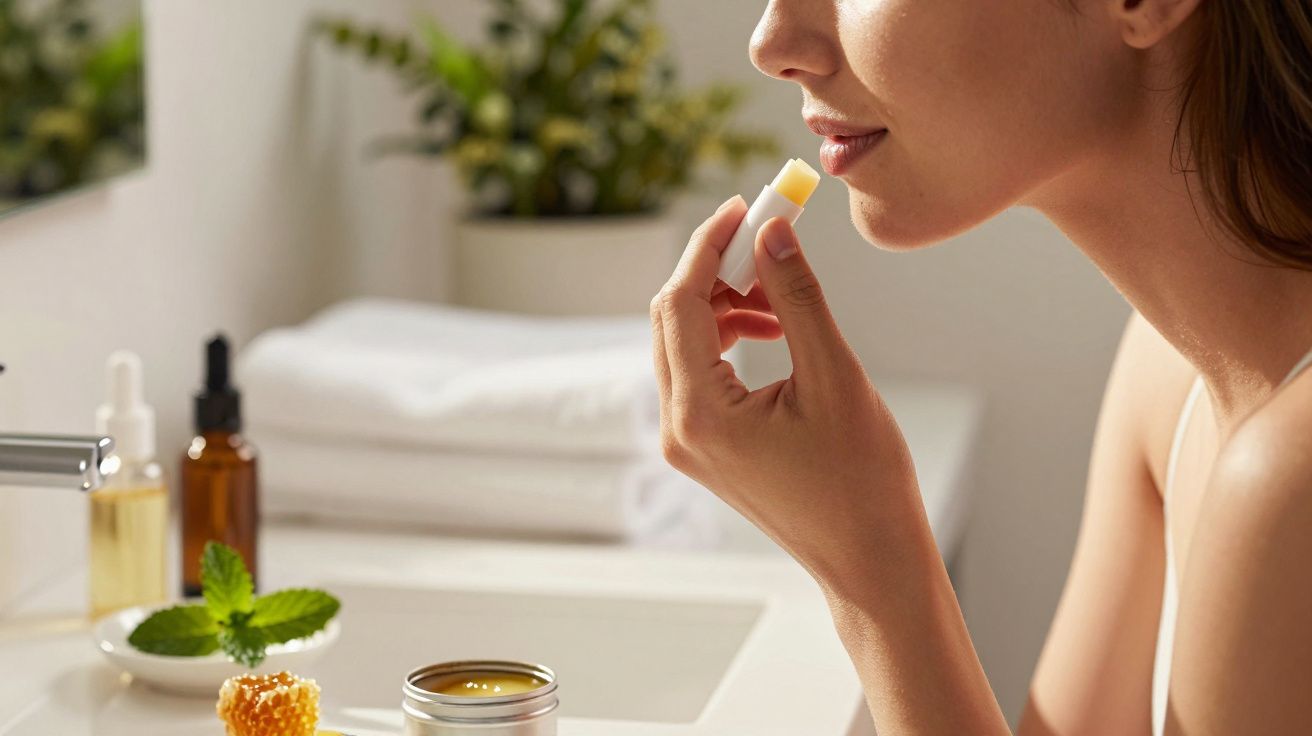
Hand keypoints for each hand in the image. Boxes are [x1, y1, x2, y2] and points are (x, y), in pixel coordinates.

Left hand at [650, 195, 922, 582]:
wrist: (869, 559)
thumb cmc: (862, 481)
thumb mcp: (834, 376)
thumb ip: (795, 297)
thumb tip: (771, 231)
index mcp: (700, 415)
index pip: (680, 304)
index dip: (708, 246)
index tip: (744, 206)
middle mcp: (678, 429)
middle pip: (672, 320)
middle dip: (715, 270)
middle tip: (766, 237)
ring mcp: (687, 443)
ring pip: (684, 344)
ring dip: (724, 304)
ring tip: (779, 292)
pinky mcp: (705, 447)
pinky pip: (699, 373)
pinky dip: (728, 339)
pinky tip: (773, 328)